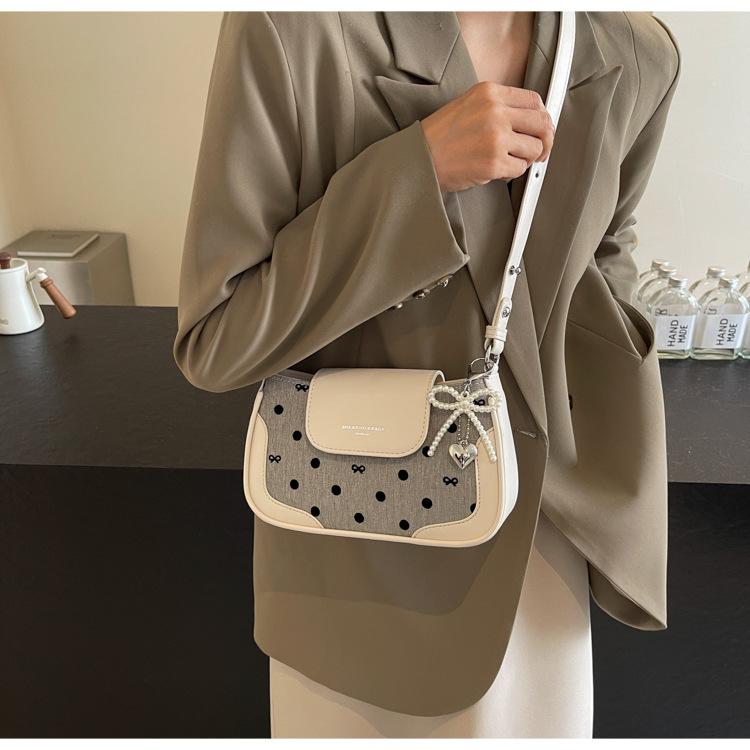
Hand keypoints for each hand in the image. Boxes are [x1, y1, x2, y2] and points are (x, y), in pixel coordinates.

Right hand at [420, 81, 554, 192]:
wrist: (419, 159)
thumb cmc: (440, 137)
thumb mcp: (468, 105)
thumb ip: (499, 107)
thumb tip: (530, 120)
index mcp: (490, 93)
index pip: (534, 100)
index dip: (542, 117)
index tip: (540, 129)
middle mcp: (495, 112)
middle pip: (541, 123)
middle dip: (545, 140)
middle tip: (539, 150)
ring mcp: (495, 137)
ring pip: (534, 148)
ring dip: (526, 158)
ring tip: (509, 161)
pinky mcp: (493, 162)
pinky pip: (520, 168)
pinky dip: (512, 173)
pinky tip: (497, 170)